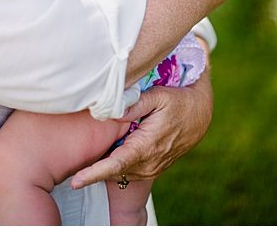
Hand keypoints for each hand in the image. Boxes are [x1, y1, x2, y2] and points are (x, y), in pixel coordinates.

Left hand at [70, 81, 212, 189]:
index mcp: (147, 146)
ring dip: (107, 165)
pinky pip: (128, 171)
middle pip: (113, 171)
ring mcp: (151, 169)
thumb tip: (112, 110)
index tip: (76, 181)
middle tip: (79, 157)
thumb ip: (135, 104)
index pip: (115, 165)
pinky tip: (114, 149)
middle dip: (94, 168)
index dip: (94, 174)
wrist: (200, 115)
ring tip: (100, 147)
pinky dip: (118, 164)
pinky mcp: (152, 170)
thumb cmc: (178, 102)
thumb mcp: (159, 96)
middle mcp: (149, 163)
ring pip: (120, 173)